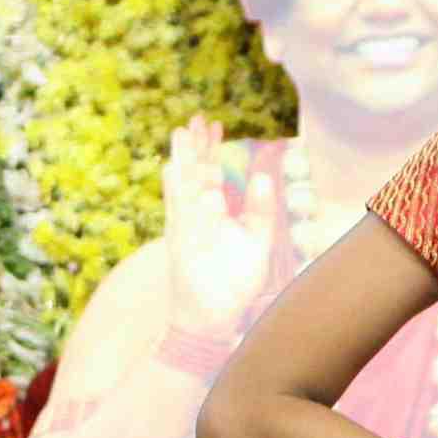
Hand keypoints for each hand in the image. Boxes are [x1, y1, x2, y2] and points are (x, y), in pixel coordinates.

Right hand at [162, 119, 274, 337]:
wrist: (214, 319)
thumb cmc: (234, 285)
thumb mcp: (257, 243)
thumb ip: (261, 211)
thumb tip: (264, 177)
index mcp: (214, 215)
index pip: (212, 174)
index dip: (213, 150)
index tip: (216, 125)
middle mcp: (197, 218)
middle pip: (195, 174)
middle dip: (196, 147)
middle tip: (197, 118)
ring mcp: (186, 229)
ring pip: (184, 187)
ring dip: (183, 160)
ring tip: (181, 133)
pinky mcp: (180, 243)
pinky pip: (177, 211)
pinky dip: (175, 190)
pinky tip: (172, 168)